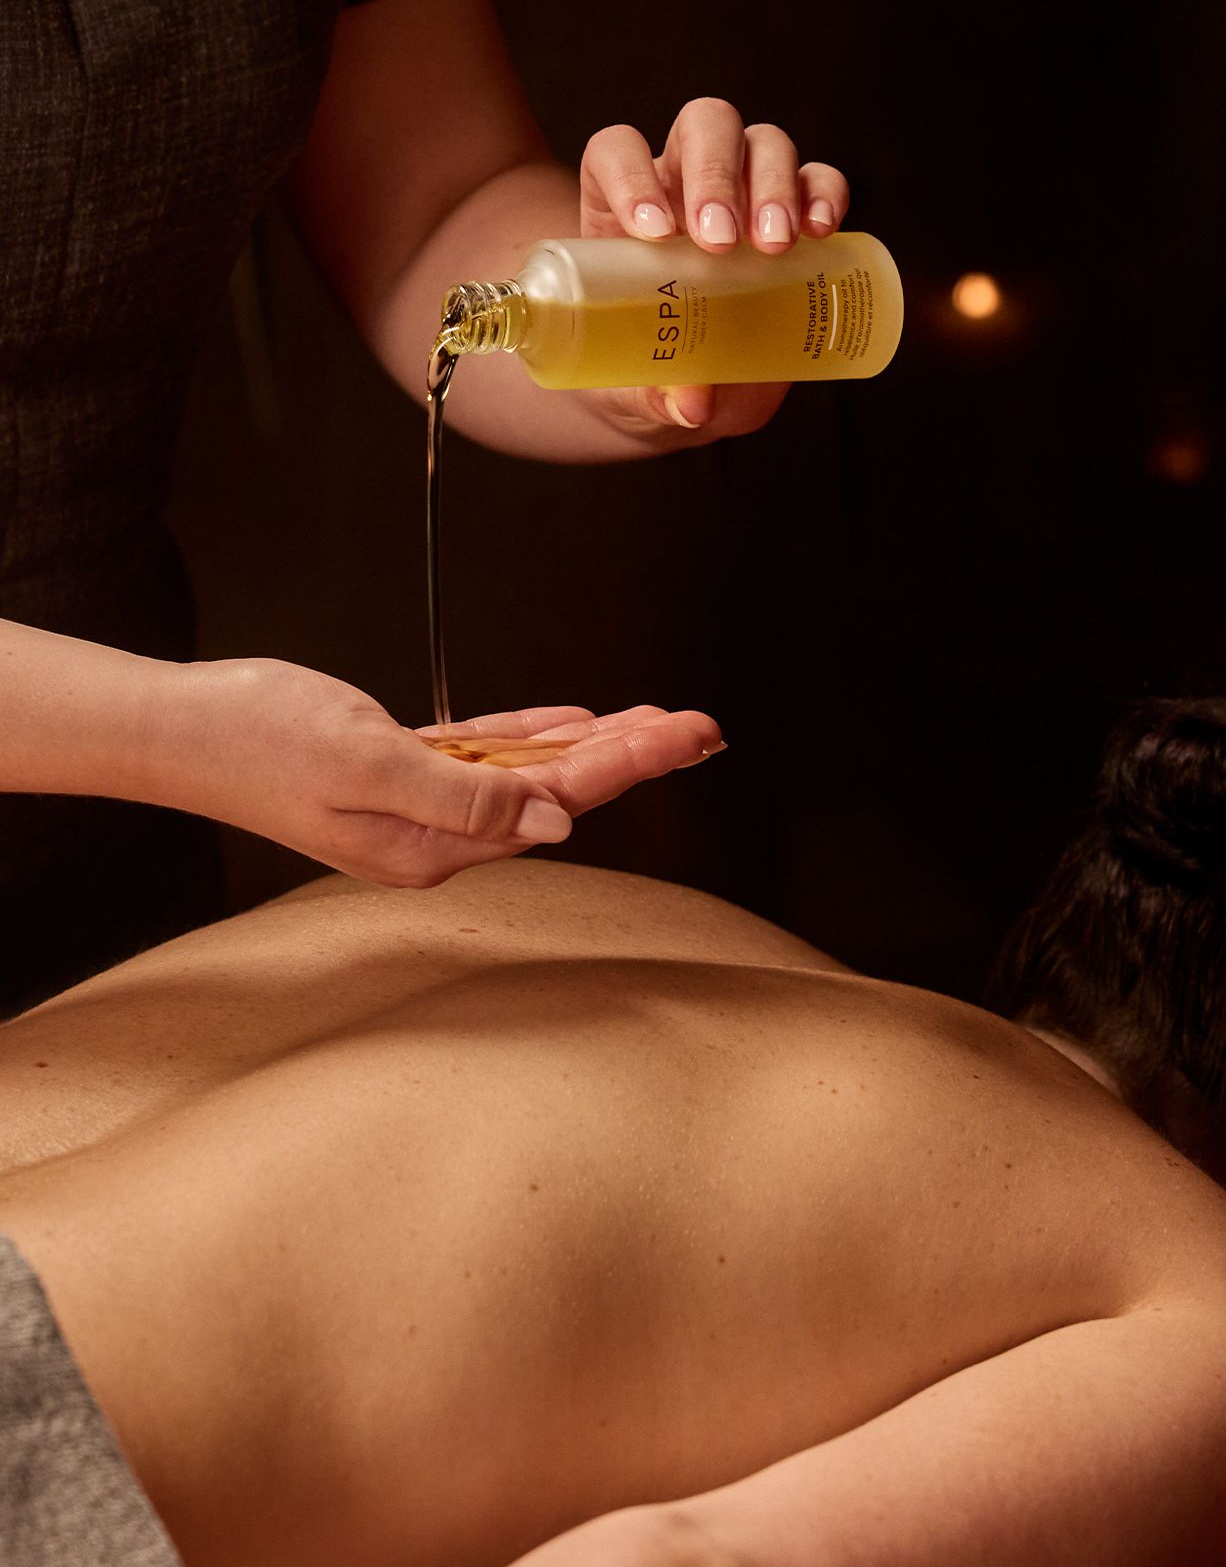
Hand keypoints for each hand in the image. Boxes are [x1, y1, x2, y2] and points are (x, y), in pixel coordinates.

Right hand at [162, 659, 722, 887]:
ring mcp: (417, 806)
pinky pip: (485, 755)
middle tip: (703, 726)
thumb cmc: (260, 741)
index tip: (687, 735)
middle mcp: (434, 836)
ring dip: (596, 743)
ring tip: (661, 720)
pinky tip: (579, 724)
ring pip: (530, 771)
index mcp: (432, 846)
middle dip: (635, 755)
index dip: (629, 763)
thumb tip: (557, 818)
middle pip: (558, 790)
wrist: (180, 726)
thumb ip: (466, 796)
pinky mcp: (399, 770)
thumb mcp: (369, 764)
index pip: (557, 801)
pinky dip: (533, 737)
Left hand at [576, 95, 851, 439]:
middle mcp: (682, 179)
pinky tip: (823, 230)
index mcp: (621, 205)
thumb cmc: (646, 372)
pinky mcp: (795, 212)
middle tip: (724, 242)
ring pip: (760, 141)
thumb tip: (692, 403)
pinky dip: (825, 193)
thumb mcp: (636, 390)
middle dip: (716, 176)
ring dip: (772, 183)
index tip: (654, 233)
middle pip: (702, 127)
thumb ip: (654, 394)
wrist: (690, 386)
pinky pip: (817, 177)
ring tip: (776, 246)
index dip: (631, 176)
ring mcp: (743, 188)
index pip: (617, 152)